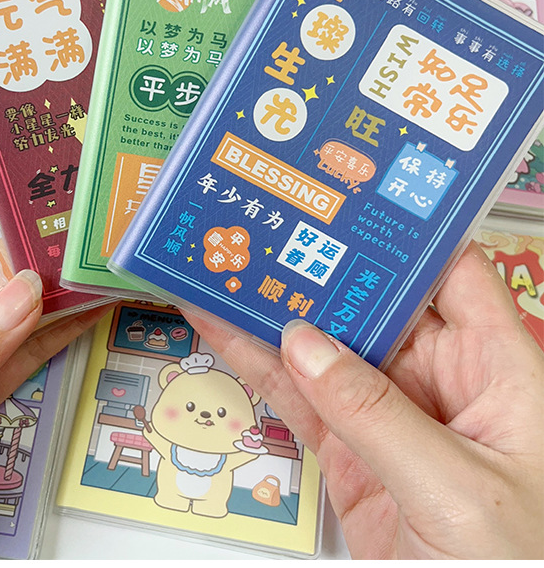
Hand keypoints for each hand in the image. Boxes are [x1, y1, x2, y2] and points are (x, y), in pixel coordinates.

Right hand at [185, 242, 543, 558]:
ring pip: (323, 348)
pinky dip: (258, 368)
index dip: (402, 235)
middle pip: (372, 303)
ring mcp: (387, 415)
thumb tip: (304, 345)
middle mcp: (439, 379)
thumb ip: (376, 414)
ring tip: (221, 269)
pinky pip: (299, 400)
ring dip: (274, 312)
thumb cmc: (516, 566)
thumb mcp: (456, 486)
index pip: (450, 273)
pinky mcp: (350, 454)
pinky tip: (222, 331)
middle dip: (319, 267)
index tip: (342, 203)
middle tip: (262, 229)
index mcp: (493, 366)